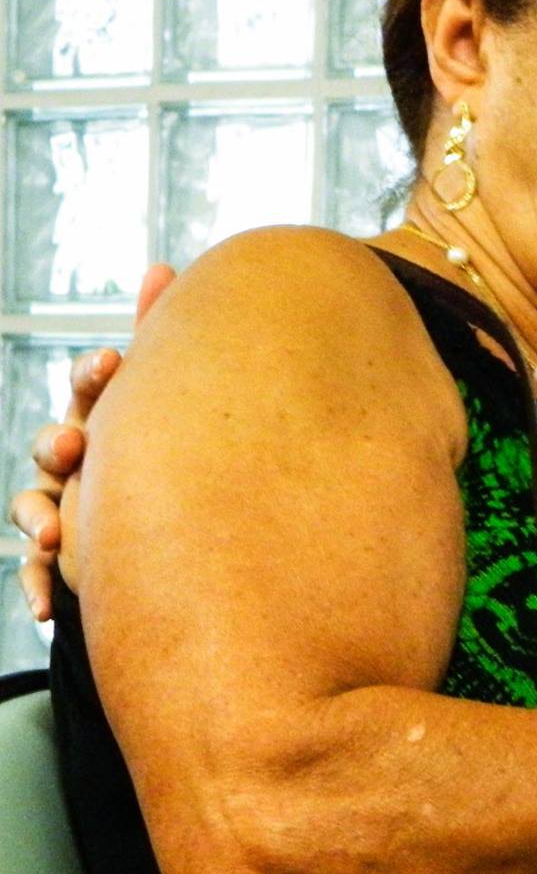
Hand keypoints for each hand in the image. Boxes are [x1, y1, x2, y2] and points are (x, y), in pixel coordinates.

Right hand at [10, 264, 168, 618]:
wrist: (164, 535)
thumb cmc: (160, 452)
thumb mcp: (162, 403)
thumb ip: (161, 337)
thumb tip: (163, 265)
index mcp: (104, 416)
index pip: (92, 387)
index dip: (96, 374)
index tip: (114, 364)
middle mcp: (74, 459)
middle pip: (52, 445)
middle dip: (58, 445)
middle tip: (76, 448)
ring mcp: (61, 505)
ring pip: (34, 507)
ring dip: (37, 518)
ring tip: (52, 534)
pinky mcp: (61, 557)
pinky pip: (36, 572)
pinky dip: (37, 588)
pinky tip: (49, 608)